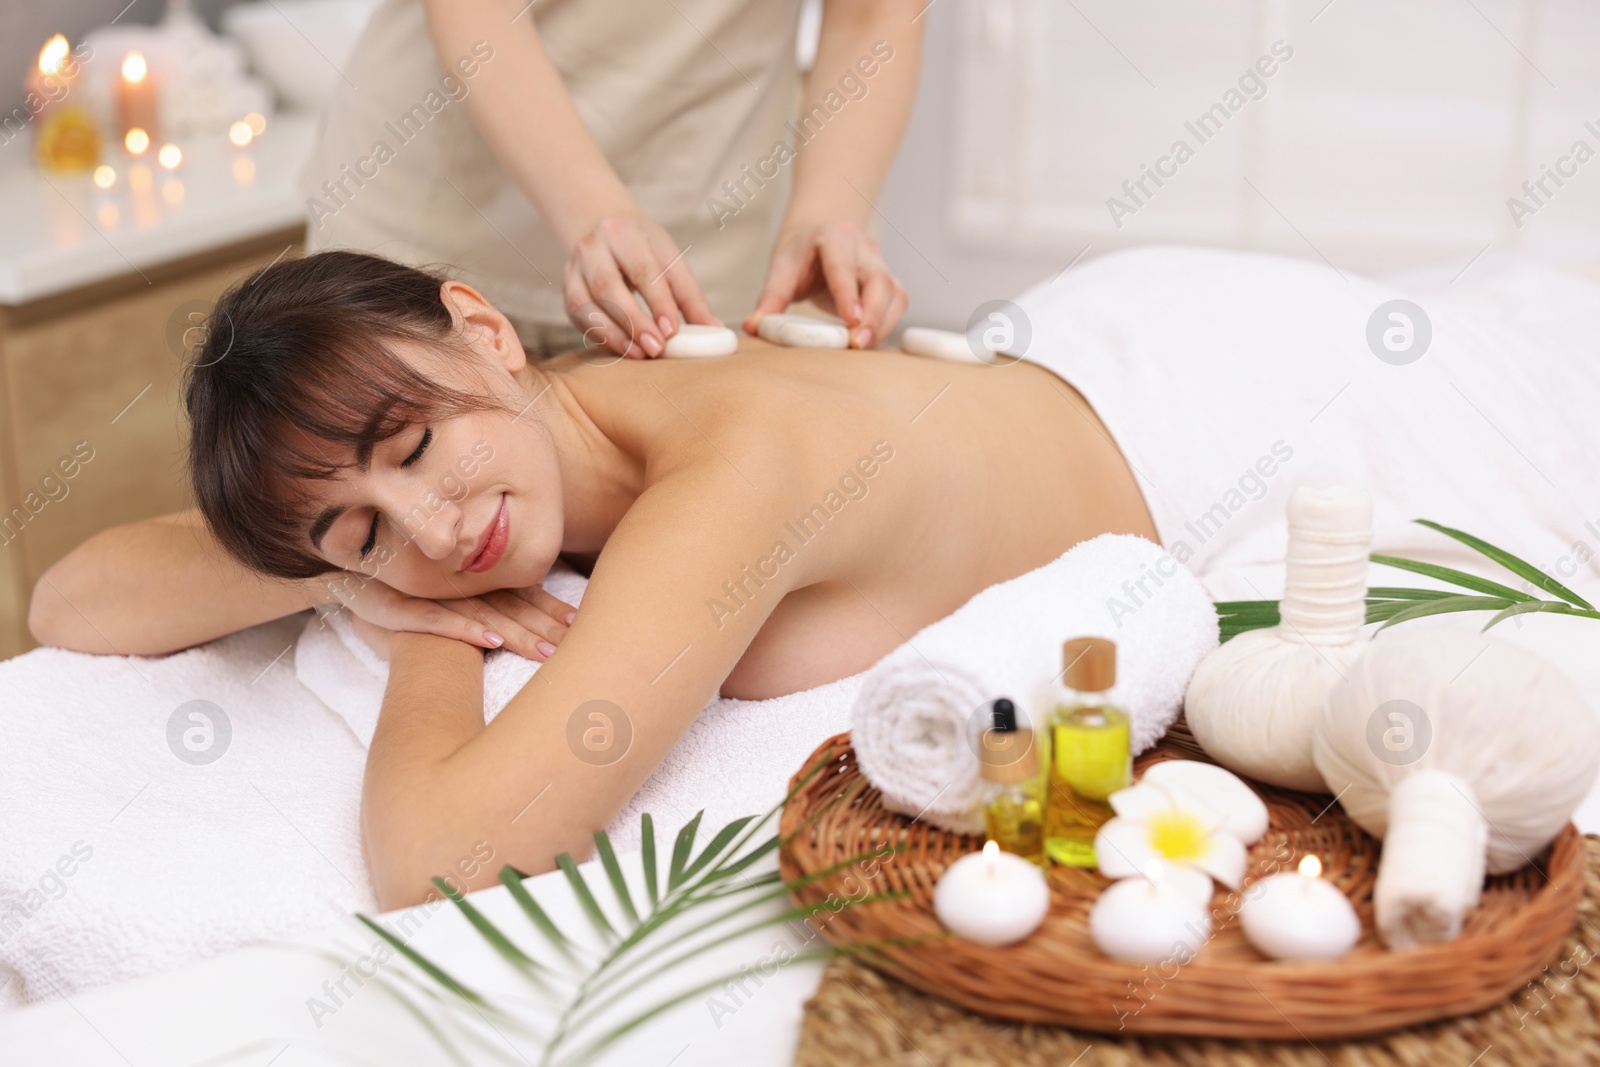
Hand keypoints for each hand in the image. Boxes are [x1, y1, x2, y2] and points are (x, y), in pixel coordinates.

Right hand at [325, 576, 577, 661]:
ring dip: (514, 634)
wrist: (333, 569)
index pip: (521, 593)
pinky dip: (463, 630)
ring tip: (545, 652)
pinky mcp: (396, 606)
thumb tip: (535, 617)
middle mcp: (453, 581)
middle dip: (545, 628)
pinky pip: (434, 620)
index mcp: (472, 577)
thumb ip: (485, 594)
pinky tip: (490, 642)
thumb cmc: (397, 583)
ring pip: (480, 613)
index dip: (551, 608)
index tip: (581, 625)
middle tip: (579, 647)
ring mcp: (425, 592)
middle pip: (509, 605)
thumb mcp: (444, 588)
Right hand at [564, 214, 718, 357]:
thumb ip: (689, 295)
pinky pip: (577, 316)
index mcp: (624, 232)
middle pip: (608, 286)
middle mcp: (593, 246)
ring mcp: (574, 267)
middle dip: (634, 321)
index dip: (657, 302)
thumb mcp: (669, 259)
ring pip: (585, 304)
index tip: (672, 330)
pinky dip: (600, 335)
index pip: (642, 268)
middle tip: (656, 348)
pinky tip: (622, 348)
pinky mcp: (566, 288)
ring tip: (639, 354)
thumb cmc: (644, 249)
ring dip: (614, 333)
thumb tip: (714, 329)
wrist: (605, 230)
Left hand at [743, 221, 907, 349]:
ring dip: (881, 324)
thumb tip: (752, 327)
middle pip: (878, 280)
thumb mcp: (780, 270)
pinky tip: (869, 341)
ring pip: (893, 293)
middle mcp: (862, 247)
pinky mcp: (889, 281)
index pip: (844, 266)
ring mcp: (879, 263)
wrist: (819, 236)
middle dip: (872, 315)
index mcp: (833, 237)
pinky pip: (897, 303)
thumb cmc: (799, 255)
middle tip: (858, 345)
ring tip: (862, 348)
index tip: (851, 321)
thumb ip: (769, 300)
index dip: (848, 293)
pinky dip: (886, 324)